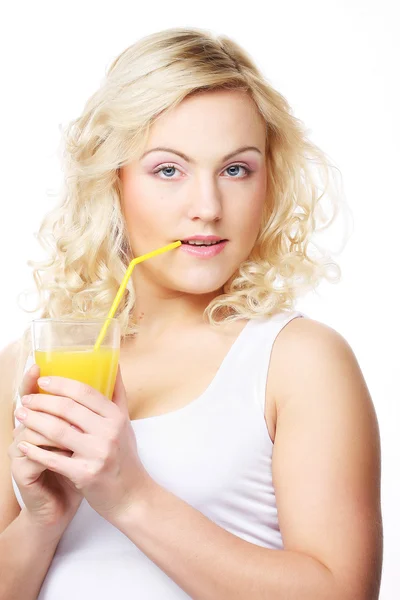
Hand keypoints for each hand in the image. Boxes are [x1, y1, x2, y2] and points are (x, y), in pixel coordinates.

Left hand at [14, 366, 150, 522]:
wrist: (131, 495)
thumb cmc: (124, 456)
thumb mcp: (125, 423)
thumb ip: (117, 394)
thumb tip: (114, 363)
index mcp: (116, 417)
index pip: (85, 392)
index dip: (61, 384)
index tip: (42, 380)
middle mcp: (109, 432)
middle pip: (68, 408)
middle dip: (42, 401)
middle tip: (25, 399)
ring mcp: (98, 453)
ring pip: (58, 430)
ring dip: (34, 421)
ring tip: (21, 415)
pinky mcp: (86, 474)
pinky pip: (54, 459)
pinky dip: (35, 450)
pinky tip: (22, 445)